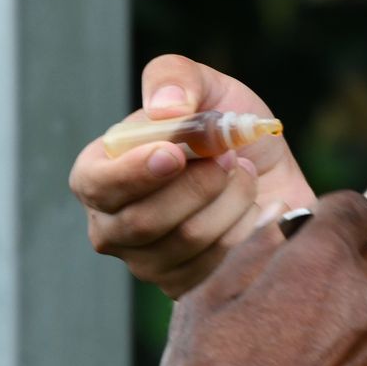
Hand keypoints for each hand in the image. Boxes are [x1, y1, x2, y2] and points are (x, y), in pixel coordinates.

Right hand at [71, 55, 317, 298]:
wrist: (271, 174)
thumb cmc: (225, 129)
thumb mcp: (205, 86)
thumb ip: (175, 78)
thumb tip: (163, 109)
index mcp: (100, 173)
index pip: (95, 184)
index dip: (133, 172)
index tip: (175, 153)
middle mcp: (112, 225)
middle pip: (142, 221)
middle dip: (199, 184)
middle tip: (230, 158)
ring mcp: (147, 263)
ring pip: (187, 240)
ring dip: (231, 199)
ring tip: (245, 176)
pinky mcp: (185, 288)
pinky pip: (218, 265)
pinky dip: (249, 228)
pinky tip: (259, 208)